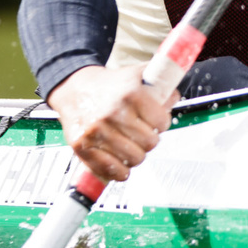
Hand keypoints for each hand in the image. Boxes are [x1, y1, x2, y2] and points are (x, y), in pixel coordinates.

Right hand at [47, 64, 175, 182]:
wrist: (74, 88)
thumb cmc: (107, 85)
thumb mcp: (136, 75)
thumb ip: (160, 85)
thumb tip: (173, 98)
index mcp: (130, 93)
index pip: (161, 122)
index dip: (162, 123)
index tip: (157, 122)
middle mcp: (113, 112)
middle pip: (149, 143)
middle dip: (150, 140)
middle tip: (144, 134)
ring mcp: (96, 131)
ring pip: (134, 159)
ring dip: (136, 155)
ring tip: (132, 146)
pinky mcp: (82, 147)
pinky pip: (111, 170)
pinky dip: (120, 171)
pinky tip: (121, 162)